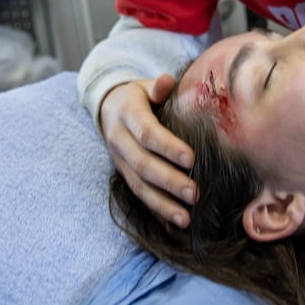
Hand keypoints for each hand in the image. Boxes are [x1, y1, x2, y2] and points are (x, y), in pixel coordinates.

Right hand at [99, 76, 196, 227]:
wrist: (109, 107)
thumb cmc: (139, 96)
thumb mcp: (145, 85)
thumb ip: (158, 87)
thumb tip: (166, 81)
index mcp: (126, 113)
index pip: (147, 133)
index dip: (168, 147)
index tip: (192, 159)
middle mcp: (119, 139)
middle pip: (143, 164)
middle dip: (169, 181)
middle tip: (195, 194)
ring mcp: (119, 160)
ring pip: (139, 185)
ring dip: (162, 204)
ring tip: (186, 218)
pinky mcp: (123, 174)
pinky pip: (138, 195)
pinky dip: (156, 210)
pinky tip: (173, 223)